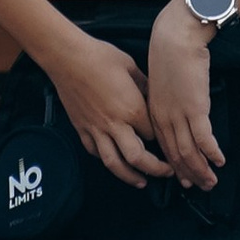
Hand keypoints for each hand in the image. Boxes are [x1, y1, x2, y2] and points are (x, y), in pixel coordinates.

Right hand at [50, 22, 172, 188]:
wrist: (69, 58)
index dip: (163, 139)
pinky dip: (107, 161)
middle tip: (167, 173)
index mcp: (132, 108)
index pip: (153, 134)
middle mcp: (115, 124)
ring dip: (130, 176)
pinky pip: (95, 153)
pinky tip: (115, 163)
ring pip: (114, 164)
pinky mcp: (82, 130)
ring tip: (141, 181)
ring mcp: (96, 129)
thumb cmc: (101, 57)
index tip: (170, 142)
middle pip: (138, 158)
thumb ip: (145, 86)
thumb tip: (155, 96)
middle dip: (155, 169)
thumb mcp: (132, 67)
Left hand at [146, 2, 225, 192]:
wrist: (175, 38)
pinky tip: (220, 161)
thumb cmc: (170, 53)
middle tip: (202, 186)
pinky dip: (211, 153)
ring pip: (189, 152)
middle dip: (190, 173)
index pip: (166, 148)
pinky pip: (204, 138)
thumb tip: (177, 105)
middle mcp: (164, 120)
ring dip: (202, 169)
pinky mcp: (195, 109)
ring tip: (212, 181)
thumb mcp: (161, 80)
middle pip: (176, 155)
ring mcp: (179, 116)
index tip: (185, 177)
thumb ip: (166, 97)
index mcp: (154, 114)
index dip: (176, 166)